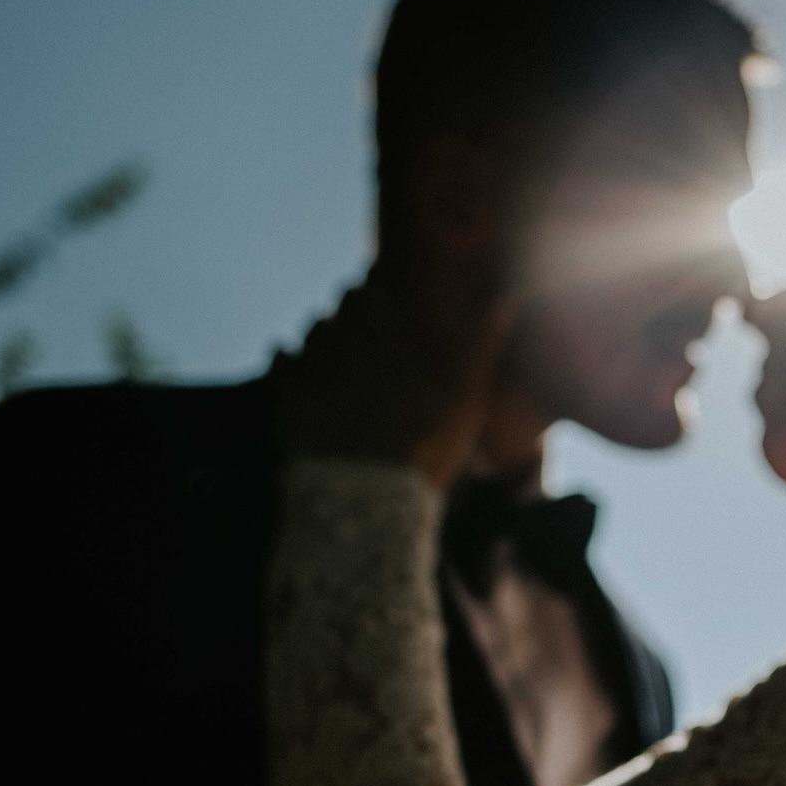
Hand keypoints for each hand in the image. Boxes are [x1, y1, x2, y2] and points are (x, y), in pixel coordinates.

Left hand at [271, 273, 513, 488]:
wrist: (367, 501)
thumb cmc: (424, 449)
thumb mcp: (465, 402)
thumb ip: (480, 349)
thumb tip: (504, 301)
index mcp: (390, 337)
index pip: (379, 288)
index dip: (380, 283)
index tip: (384, 285)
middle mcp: (350, 342)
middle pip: (346, 303)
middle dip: (355, 302)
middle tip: (362, 309)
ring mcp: (316, 369)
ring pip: (315, 327)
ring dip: (325, 327)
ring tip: (334, 337)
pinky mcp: (290, 398)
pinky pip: (281, 361)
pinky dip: (286, 357)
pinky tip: (290, 359)